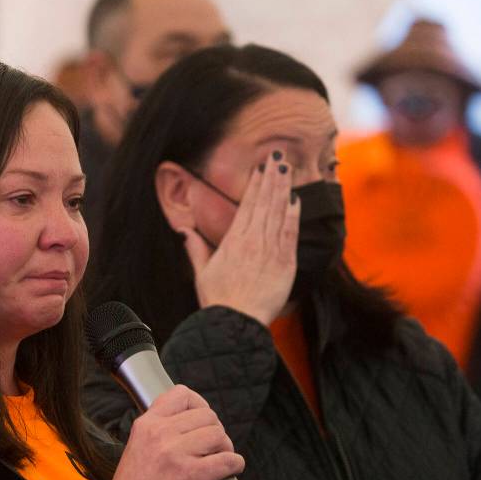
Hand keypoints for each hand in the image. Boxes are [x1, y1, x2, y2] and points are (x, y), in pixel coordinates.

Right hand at [108, 385, 243, 479]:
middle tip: (213, 447)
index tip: (201, 419)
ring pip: (218, 435)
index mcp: (146, 424)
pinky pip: (228, 460)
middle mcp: (161, 433)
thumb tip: (190, 425)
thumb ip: (158, 432)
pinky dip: (235, 465)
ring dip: (225, 448)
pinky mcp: (192, 475)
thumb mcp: (137, 447)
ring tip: (219, 460)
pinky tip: (229, 471)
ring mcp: (176, 453)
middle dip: (215, 431)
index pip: (181, 394)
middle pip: (206, 415)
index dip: (198, 404)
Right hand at [180, 153, 298, 324]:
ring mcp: (270, 250)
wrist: (236, 322)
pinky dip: (294, 215)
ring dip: (283, 189)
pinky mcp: (285, 263)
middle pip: (264, 202)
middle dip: (271, 178)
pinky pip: (290, 233)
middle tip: (278, 157)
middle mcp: (252, 240)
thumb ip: (195, 248)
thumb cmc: (218, 300)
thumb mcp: (201, 272)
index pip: (246, 205)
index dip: (255, 184)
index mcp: (233, 240)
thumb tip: (184, 230)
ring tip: (287, 169)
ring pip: (278, 212)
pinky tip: (296, 199)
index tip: (260, 168)